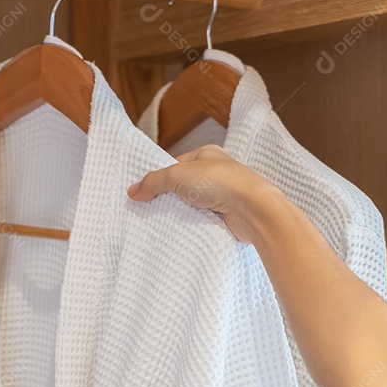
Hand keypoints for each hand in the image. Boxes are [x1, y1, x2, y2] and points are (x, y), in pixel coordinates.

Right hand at [127, 144, 275, 242]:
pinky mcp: (226, 216)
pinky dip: (192, 225)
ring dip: (179, 213)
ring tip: (159, 223)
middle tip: (146, 210)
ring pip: (191, 205)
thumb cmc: (220, 182)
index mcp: (206, 154)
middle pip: (182, 186)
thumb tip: (133, 191)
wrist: (253, 209)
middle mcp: (215, 173)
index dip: (158, 178)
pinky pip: (202, 220)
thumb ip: (154, 182)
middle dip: (167, 197)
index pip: (175, 165)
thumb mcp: (178, 175)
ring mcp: (222, 195)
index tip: (142, 192)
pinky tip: (179, 231)